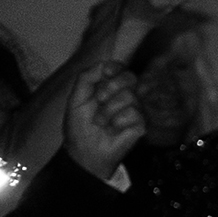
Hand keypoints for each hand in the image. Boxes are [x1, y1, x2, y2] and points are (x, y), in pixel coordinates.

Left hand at [64, 61, 144, 180]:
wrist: (84, 152)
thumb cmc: (80, 127)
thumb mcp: (76, 98)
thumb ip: (86, 78)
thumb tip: (104, 64)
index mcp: (108, 86)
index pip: (120, 68)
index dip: (115, 67)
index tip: (106, 73)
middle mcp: (124, 95)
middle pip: (130, 77)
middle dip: (111, 87)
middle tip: (99, 100)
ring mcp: (134, 110)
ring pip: (130, 97)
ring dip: (109, 111)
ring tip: (101, 122)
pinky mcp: (141, 124)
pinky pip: (134, 114)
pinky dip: (118, 122)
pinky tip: (113, 130)